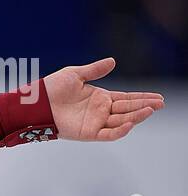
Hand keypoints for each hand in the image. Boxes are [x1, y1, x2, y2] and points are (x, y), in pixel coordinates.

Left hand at [41, 58, 163, 141]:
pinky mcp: (87, 133)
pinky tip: (130, 123)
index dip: (142, 97)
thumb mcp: (75, 75)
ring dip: (136, 116)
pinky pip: (107, 134)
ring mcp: (95, 123)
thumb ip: (95, 70)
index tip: (158, 97)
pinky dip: (119, 130)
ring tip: (150, 109)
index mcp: (100, 97)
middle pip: (128, 109)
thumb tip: (113, 61)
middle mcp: (100, 111)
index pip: (126, 98)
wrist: (34, 103)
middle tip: (161, 103)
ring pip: (121, 121)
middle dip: (144, 106)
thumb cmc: (51, 88)